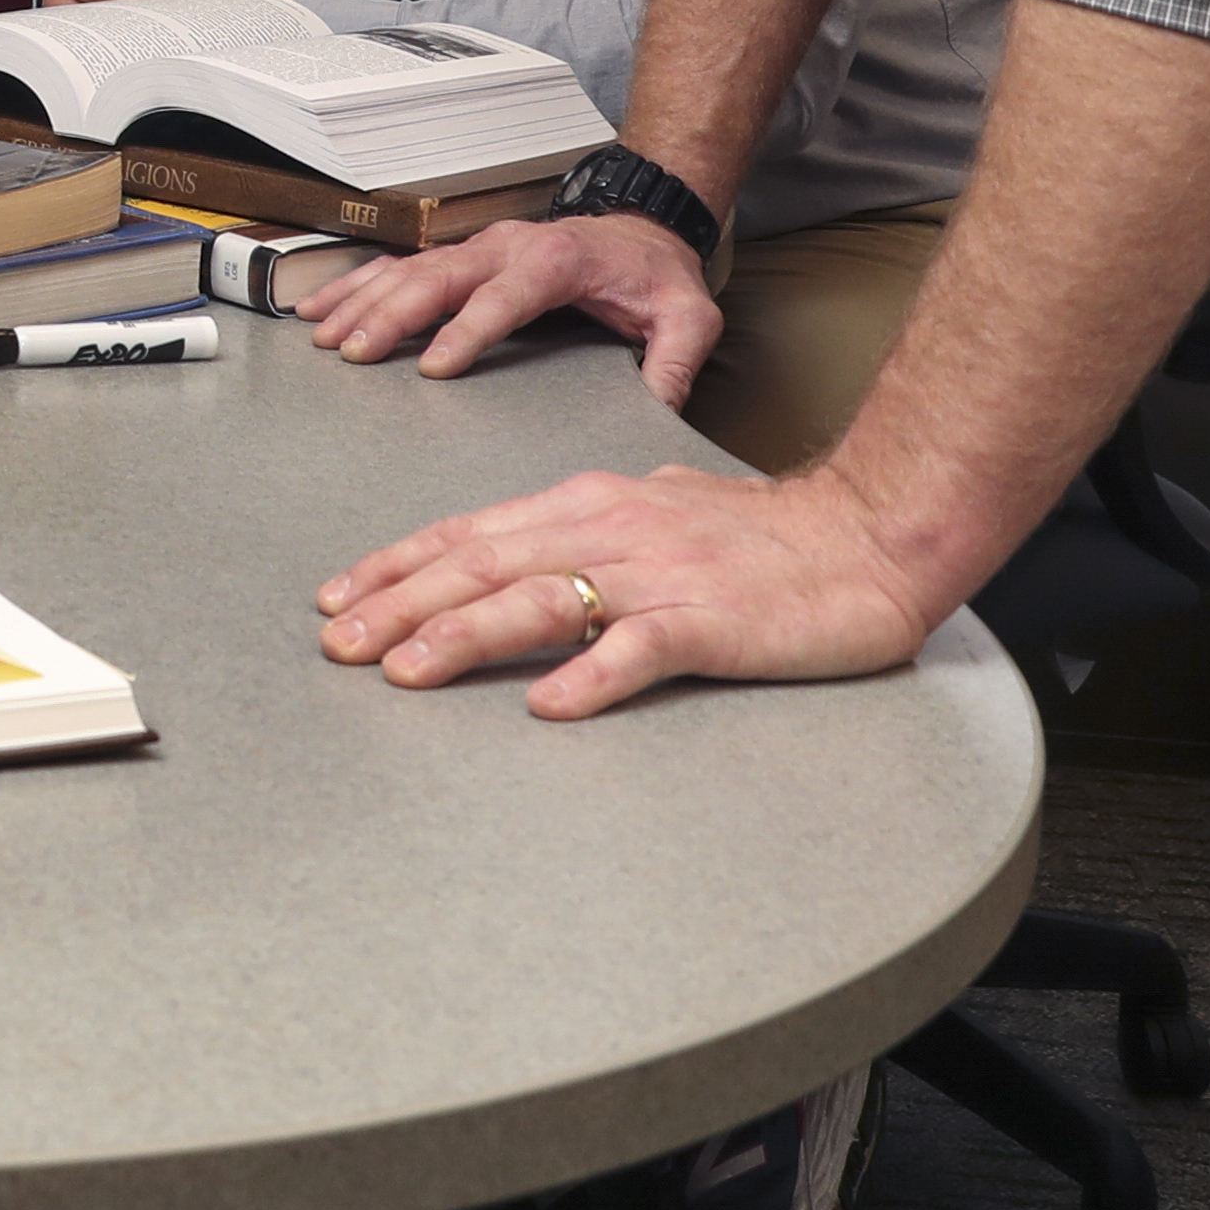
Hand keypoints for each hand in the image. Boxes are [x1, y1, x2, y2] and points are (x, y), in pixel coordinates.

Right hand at [290, 207, 720, 396]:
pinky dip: (354, 285)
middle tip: (356, 353)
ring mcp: (477, 248)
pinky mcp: (459, 257)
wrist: (642, 229)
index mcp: (557, 261)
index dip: (469, 329)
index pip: (506, 296)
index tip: (435, 367)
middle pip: (439, 277)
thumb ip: (676, 360)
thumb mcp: (688, 315)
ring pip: (408, 269)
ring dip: (363, 300)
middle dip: (393, 314)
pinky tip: (318, 309)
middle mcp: (507, 247)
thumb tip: (656, 406)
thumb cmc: (656, 276)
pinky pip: (397, 266)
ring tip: (324, 337)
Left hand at [313, 457, 941, 719]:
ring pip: (541, 600)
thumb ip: (598, 526)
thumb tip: (549, 541)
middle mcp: (611, 529)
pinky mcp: (711, 622)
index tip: (337, 597)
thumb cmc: (771, 534)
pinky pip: (641, 649)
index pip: (471, 533)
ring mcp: (659, 574)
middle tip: (338, 644)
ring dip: (464, 634)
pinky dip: (592, 676)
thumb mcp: (661, 509)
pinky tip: (550, 704)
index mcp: (590, 504)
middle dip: (400, 602)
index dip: (397, 565)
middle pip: (484, 565)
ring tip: (404, 668)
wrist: (872, 536)